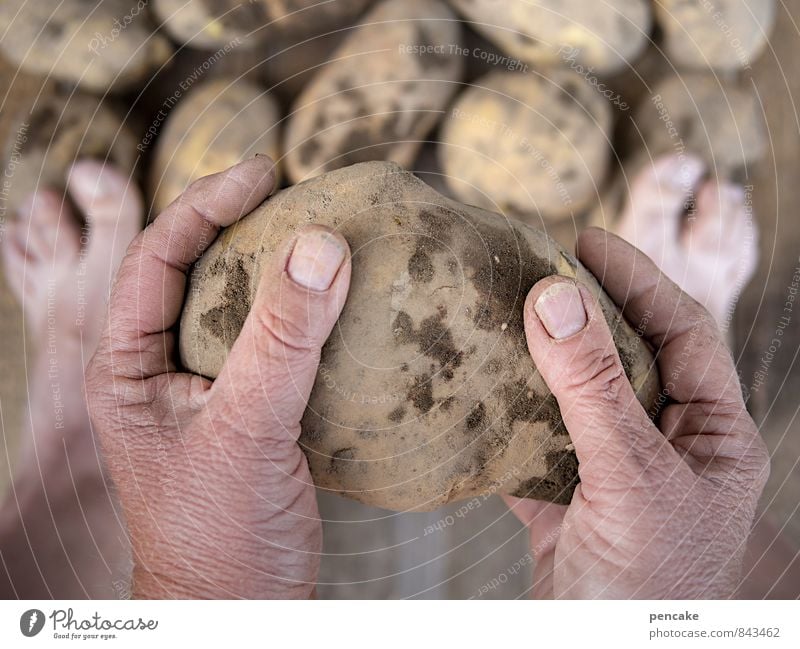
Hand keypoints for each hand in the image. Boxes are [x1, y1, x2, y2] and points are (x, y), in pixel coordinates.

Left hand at [86, 157, 350, 598]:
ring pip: (233, 305)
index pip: (155, 257)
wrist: (238, 607)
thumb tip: (320, 244)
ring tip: (318, 233)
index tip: (264, 171)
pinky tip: (336, 302)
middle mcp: (157, 369)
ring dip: (274, 267)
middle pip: (192, 270)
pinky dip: (302, 314)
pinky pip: (270, 342)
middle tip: (293, 191)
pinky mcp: (244, 409)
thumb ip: (281, 339)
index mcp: (127, 367)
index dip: (205, 204)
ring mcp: (202, 390)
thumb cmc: (221, 534)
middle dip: (238, 225)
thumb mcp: (248, 429)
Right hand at [505, 228, 768, 598]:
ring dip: (538, 355)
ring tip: (501, 310)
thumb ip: (594, 387)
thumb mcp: (631, 475)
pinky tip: (476, 385)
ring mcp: (610, 468)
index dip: (638, 279)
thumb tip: (557, 297)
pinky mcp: (562, 495)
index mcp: (711, 434)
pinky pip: (531, 436)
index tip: (588, 240)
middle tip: (538, 265)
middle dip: (584, 310)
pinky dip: (503, 410)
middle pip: (624, 355)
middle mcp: (664, 443)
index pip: (683, 332)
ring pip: (573, 392)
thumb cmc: (649, 584)